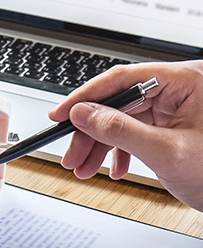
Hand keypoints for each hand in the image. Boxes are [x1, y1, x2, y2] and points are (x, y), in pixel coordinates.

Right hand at [47, 60, 202, 209]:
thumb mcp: (166, 153)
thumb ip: (120, 130)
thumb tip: (84, 114)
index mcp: (185, 81)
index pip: (123, 79)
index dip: (86, 97)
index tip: (61, 114)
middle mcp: (181, 88)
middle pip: (119, 102)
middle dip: (92, 132)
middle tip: (72, 155)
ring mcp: (177, 107)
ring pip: (124, 119)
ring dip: (101, 145)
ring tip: (86, 168)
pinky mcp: (174, 124)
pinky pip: (137, 131)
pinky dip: (121, 151)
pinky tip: (114, 168)